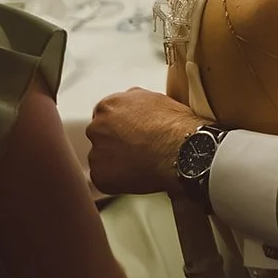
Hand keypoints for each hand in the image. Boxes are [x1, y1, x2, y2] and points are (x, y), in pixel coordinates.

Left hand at [86, 88, 205, 195]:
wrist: (181, 151)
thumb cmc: (175, 125)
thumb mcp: (156, 98)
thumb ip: (134, 101)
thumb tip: (131, 108)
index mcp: (109, 105)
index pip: (105, 115)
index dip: (121, 124)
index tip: (132, 132)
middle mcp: (96, 127)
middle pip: (100, 136)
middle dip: (115, 141)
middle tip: (137, 147)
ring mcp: (95, 153)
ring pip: (102, 158)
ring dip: (116, 160)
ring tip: (141, 161)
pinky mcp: (99, 175)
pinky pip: (105, 177)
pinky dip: (118, 178)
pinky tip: (138, 173)